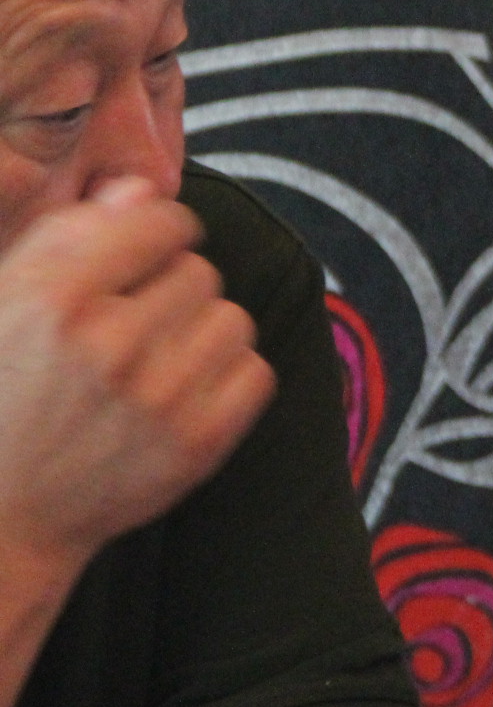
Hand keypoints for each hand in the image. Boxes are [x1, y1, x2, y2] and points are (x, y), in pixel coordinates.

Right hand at [0, 178, 268, 572]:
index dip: (153, 233)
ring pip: (231, 317)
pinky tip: (178, 391)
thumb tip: (141, 190)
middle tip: (127, 325)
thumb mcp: (3, 302)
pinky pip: (254, 370)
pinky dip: (225, 376)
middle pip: (198, 270)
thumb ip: (67, 237)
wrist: (3, 516)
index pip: (160, 221)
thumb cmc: (1, 396)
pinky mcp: (198, 444)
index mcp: (50, 298)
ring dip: (198, 331)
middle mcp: (109, 344)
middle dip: (167, 288)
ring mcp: (159, 398)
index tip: (140, 255)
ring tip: (152, 359)